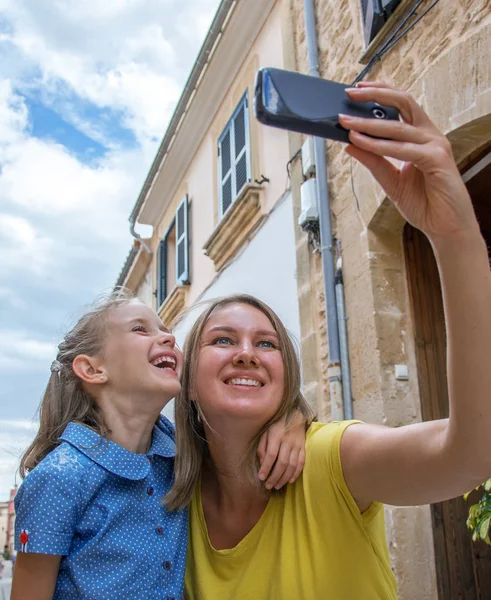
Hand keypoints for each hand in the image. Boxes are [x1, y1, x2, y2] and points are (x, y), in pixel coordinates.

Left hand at [257, 412, 305, 489]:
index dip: (266, 467)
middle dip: (275, 476)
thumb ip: (262, 447)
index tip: (261, 477)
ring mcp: (297, 445)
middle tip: (268, 486)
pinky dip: (296, 473)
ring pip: (292, 465)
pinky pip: (301, 463)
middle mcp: (288, 441)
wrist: (294, 416)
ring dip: (284, 478)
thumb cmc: (276, 426)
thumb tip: (261, 463)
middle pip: (282, 462)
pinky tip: (289, 481)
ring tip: (277, 486)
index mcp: (276, 435)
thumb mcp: (265, 432)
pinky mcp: (304, 448)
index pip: (271, 454)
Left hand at [340, 82, 479, 243]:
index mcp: (421, 136)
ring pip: (398, 127)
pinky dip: (379, 145)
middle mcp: (429, 136)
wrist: (445, 227)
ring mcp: (435, 146)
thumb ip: (373, 161)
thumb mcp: (390, 180)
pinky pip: (402, 149)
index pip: (401, 104)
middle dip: (375, 95)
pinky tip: (360, 142)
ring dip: (368, 123)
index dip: (380, 93)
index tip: (356, 90)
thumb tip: (349, 144)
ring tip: (346, 122)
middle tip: (349, 94)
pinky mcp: (437, 160)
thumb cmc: (424, 203)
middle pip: (403, 102)